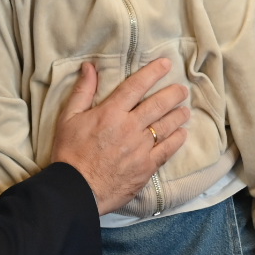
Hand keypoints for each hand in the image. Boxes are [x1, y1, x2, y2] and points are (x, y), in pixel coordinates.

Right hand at [50, 58, 189, 215]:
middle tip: (182, 89)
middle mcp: (130, 127)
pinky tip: (182, 134)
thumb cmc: (70, 152)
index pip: (136, 86)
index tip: (166, 65)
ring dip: (178, 115)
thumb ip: (82, 91)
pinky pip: (167, 150)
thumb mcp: (69, 117)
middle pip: (158, 105)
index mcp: (111, 112)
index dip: (153, 73)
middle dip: (173, 94)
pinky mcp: (147, 167)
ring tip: (185, 110)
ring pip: (166, 126)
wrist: (77, 189)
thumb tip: (90, 67)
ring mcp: (141, 148)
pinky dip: (177, 140)